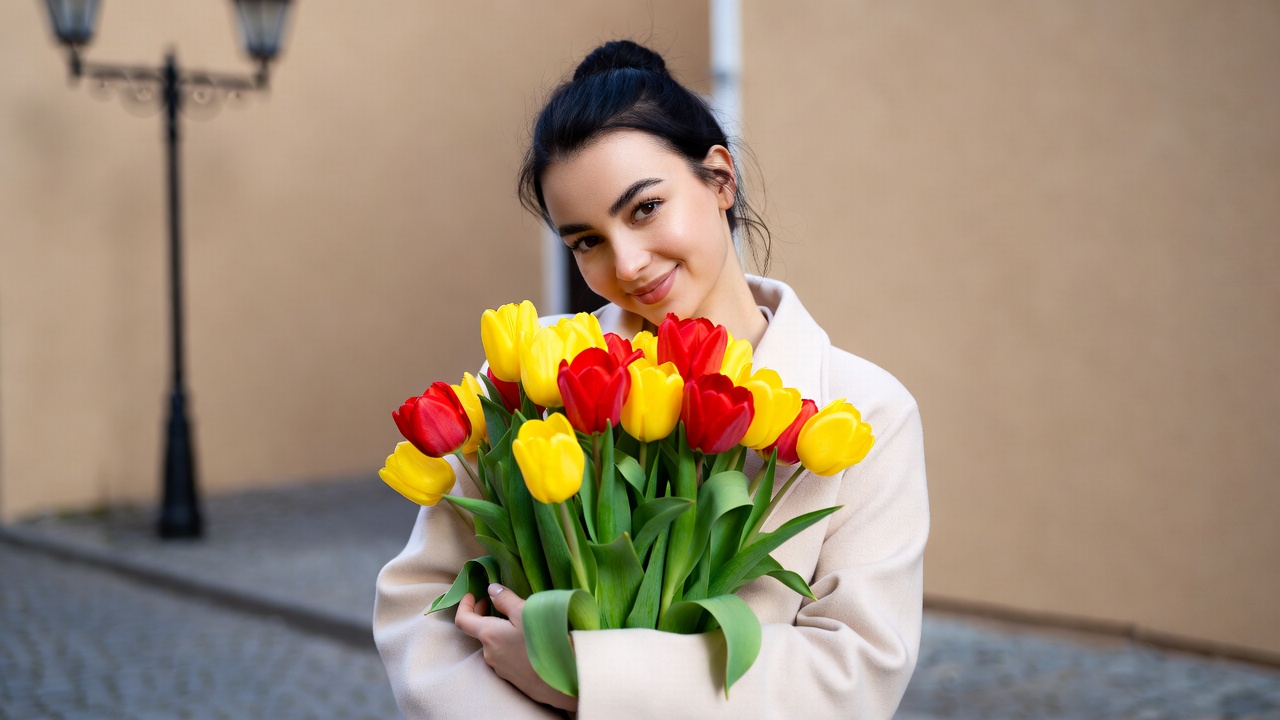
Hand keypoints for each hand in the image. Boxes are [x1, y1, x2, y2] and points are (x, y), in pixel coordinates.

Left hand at [455, 584, 578, 712]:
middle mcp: (489, 653)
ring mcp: (499, 667)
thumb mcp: (526, 612)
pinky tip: (524, 640)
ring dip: (498, 630)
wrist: (561, 679)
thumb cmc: (543, 641)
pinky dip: (507, 642)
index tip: (473, 594)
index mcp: (489, 635)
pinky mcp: (510, 677)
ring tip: (516, 621)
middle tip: (494, 603)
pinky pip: (503, 655)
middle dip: (483, 614)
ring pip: (492, 643)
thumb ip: (505, 600)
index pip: (462, 620)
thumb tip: (491, 590)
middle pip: (478, 631)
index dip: (464, 605)